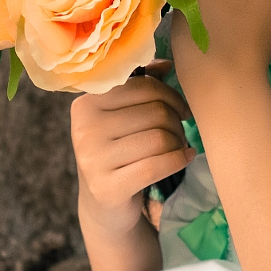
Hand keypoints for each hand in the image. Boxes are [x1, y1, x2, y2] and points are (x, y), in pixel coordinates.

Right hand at [72, 61, 195, 233]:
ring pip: (159, 138)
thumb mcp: (122, 118)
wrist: (104, 206)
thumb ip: (140, 87)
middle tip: (180, 134)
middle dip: (177, 123)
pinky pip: (157, 165)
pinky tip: (186, 158)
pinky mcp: (107, 188)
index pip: (142, 86)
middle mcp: (84, 129)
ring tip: (179, 148)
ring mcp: (92, 160)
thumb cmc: (118, 153)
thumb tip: (166, 64)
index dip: (171, 96)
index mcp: (85, 105)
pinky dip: (180, 160)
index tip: (182, 110)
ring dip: (179, 143)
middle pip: (155, 112)